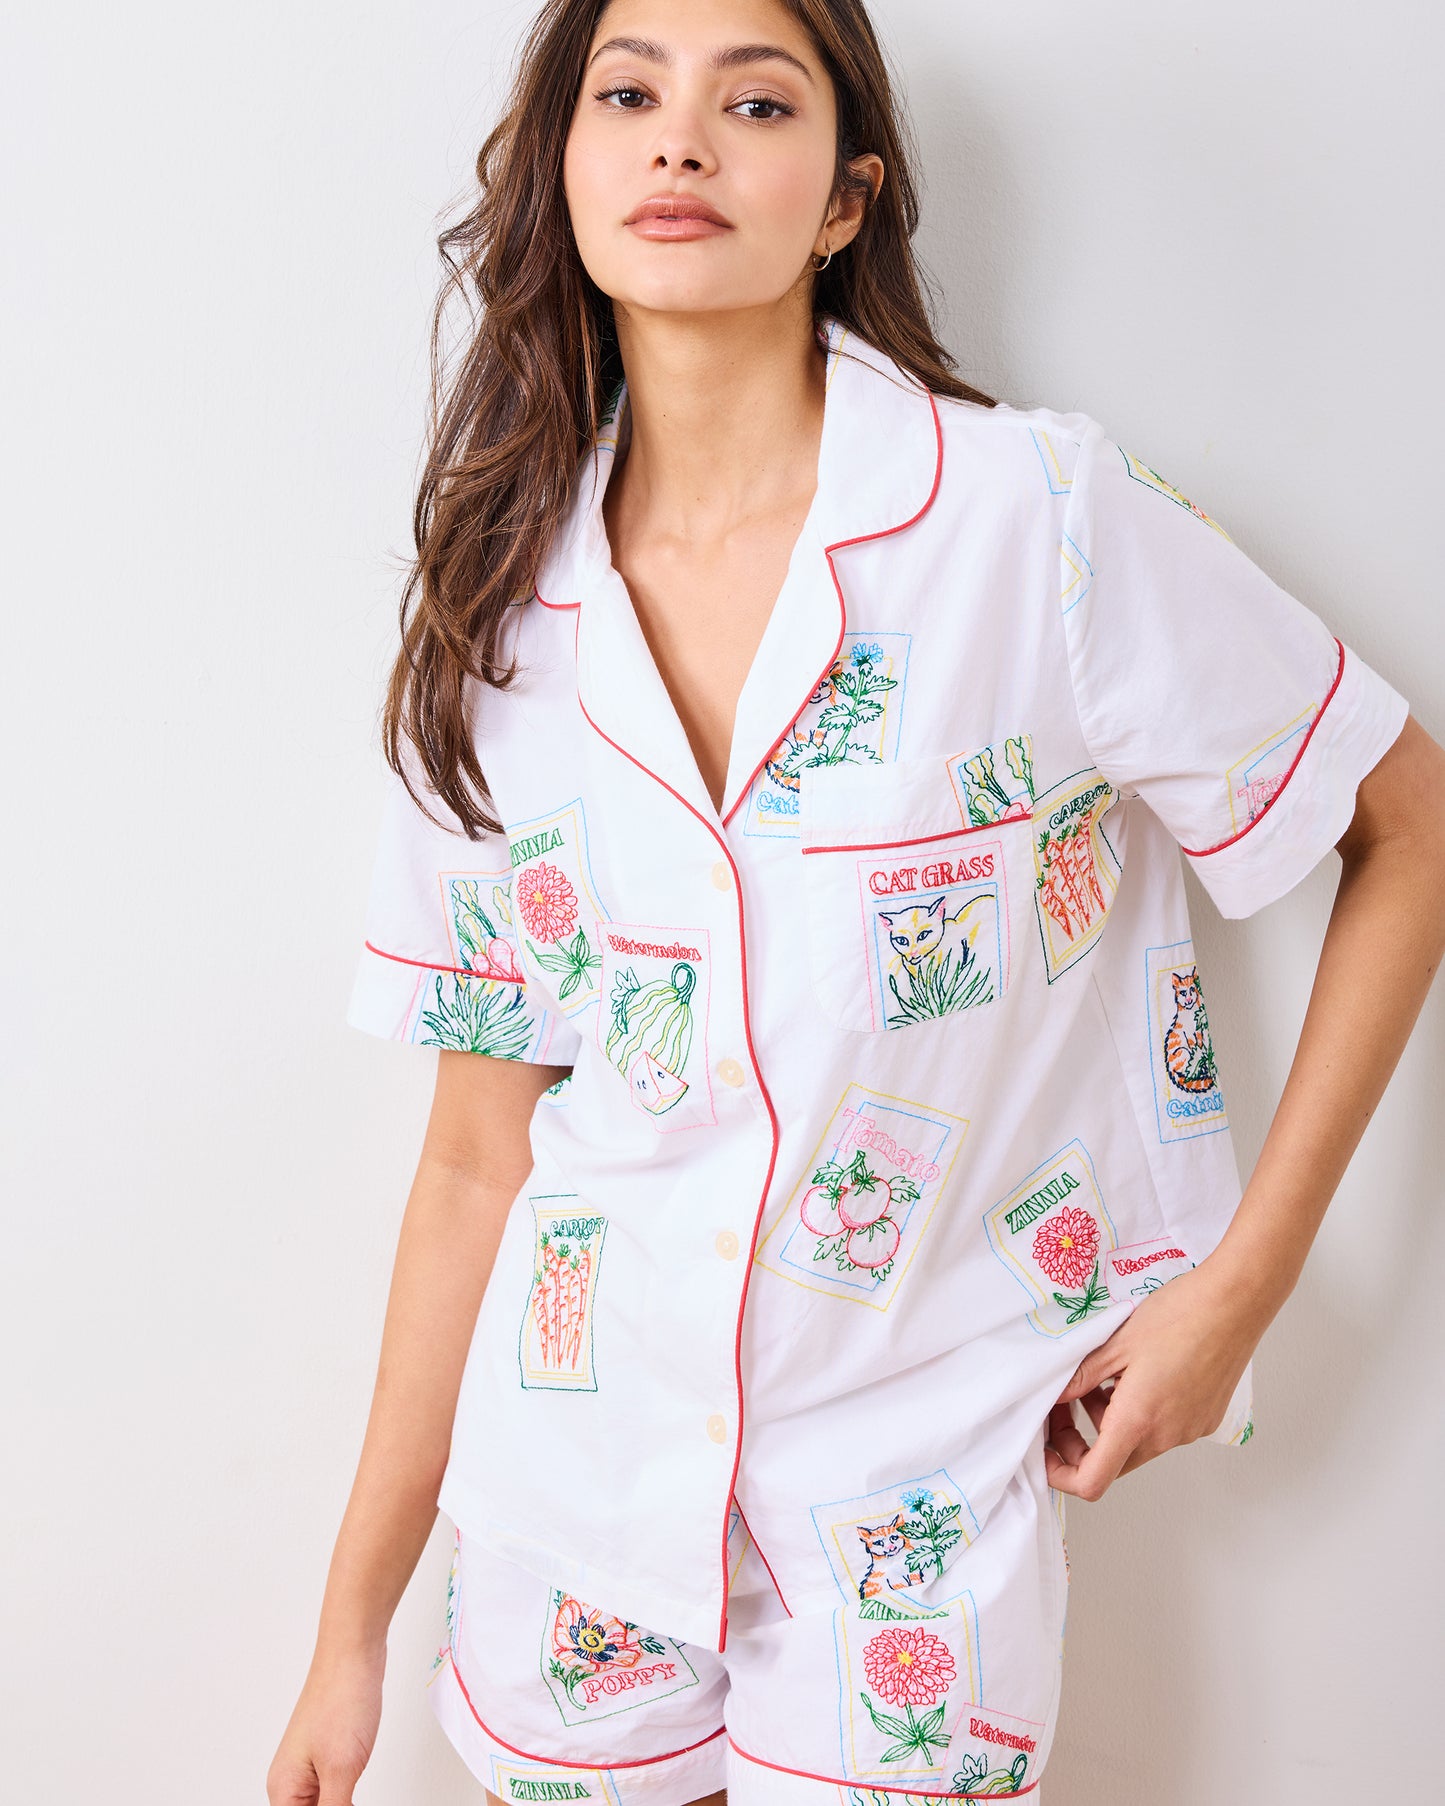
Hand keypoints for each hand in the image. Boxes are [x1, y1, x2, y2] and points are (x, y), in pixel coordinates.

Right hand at [267, 1638, 385, 1805]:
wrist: (354, 1654)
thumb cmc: (341, 1699)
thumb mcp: (341, 1770)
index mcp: (284, 1789)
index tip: (344, 1804)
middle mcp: (292, 1781)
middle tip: (352, 1795)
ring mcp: (310, 1766)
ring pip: (322, 1805)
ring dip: (341, 1805)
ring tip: (354, 1790)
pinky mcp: (328, 1754)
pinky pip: (334, 1791)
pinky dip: (346, 1798)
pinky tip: (356, 1794)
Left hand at [1044, 1256, 1268, 1499]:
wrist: (1235, 1303)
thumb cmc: (1179, 1316)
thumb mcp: (1115, 1343)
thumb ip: (1080, 1378)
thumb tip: (1054, 1398)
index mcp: (1138, 1420)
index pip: (1093, 1481)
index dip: (1061, 1474)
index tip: (1046, 1450)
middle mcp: (1167, 1436)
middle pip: (1112, 1462)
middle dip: (1080, 1441)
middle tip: (1066, 1403)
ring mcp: (1189, 1430)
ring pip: (1138, 1444)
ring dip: (1110, 1422)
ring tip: (1102, 1379)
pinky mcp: (1205, 1419)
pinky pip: (1163, 1430)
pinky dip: (1141, 1414)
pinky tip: (1136, 1375)